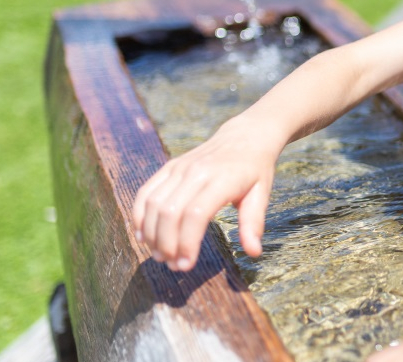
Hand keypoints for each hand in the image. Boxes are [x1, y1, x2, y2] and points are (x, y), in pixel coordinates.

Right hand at [131, 117, 284, 271]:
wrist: (244, 137)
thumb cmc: (255, 171)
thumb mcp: (262, 194)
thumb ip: (253, 223)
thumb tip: (254, 252)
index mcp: (222, 180)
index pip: (196, 214)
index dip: (187, 242)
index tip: (186, 265)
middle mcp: (196, 172)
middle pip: (170, 212)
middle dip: (167, 244)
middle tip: (173, 265)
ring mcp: (179, 168)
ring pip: (154, 204)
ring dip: (152, 234)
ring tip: (160, 256)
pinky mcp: (169, 167)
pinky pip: (146, 192)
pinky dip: (140, 215)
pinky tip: (144, 236)